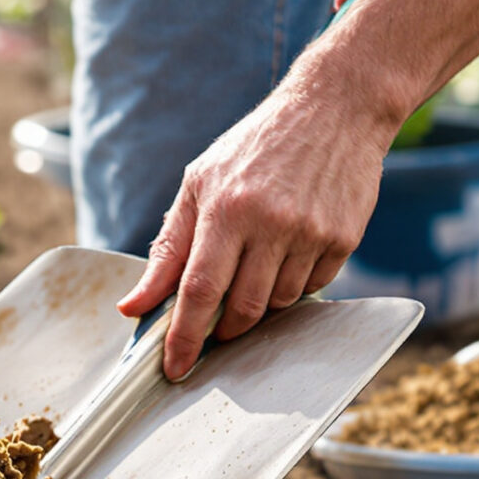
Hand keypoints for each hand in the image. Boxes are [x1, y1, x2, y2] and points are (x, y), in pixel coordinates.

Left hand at [117, 82, 394, 380]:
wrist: (335, 108)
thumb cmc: (255, 147)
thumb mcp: (199, 184)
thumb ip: (167, 249)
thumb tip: (133, 306)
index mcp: (225, 209)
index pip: (199, 291)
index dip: (185, 338)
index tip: (175, 369)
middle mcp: (270, 223)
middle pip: (242, 309)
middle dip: (224, 328)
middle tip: (216, 321)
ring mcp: (312, 232)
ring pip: (278, 303)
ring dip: (260, 302)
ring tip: (255, 263)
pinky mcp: (344, 238)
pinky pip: (313, 287)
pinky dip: (294, 283)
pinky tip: (288, 250)